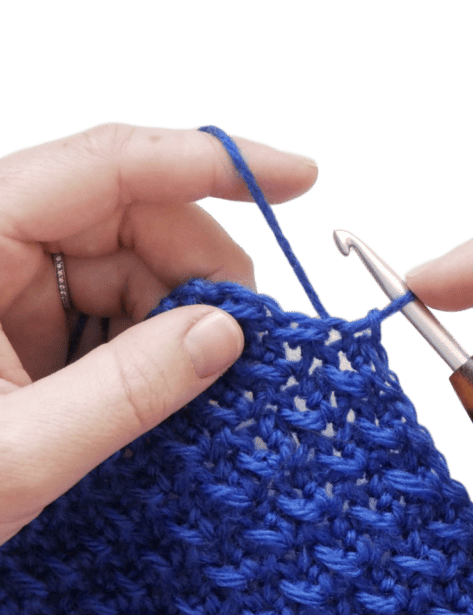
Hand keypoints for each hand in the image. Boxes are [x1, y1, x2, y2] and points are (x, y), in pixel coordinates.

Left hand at [0, 122, 317, 546]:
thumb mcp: (20, 451)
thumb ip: (129, 390)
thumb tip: (228, 334)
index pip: (107, 165)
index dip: (210, 163)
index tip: (301, 176)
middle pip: (129, 214)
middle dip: (202, 272)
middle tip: (250, 342)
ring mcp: (6, 280)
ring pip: (131, 264)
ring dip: (183, 318)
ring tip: (203, 386)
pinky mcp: (21, 321)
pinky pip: (112, 308)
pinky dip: (155, 345)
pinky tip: (168, 390)